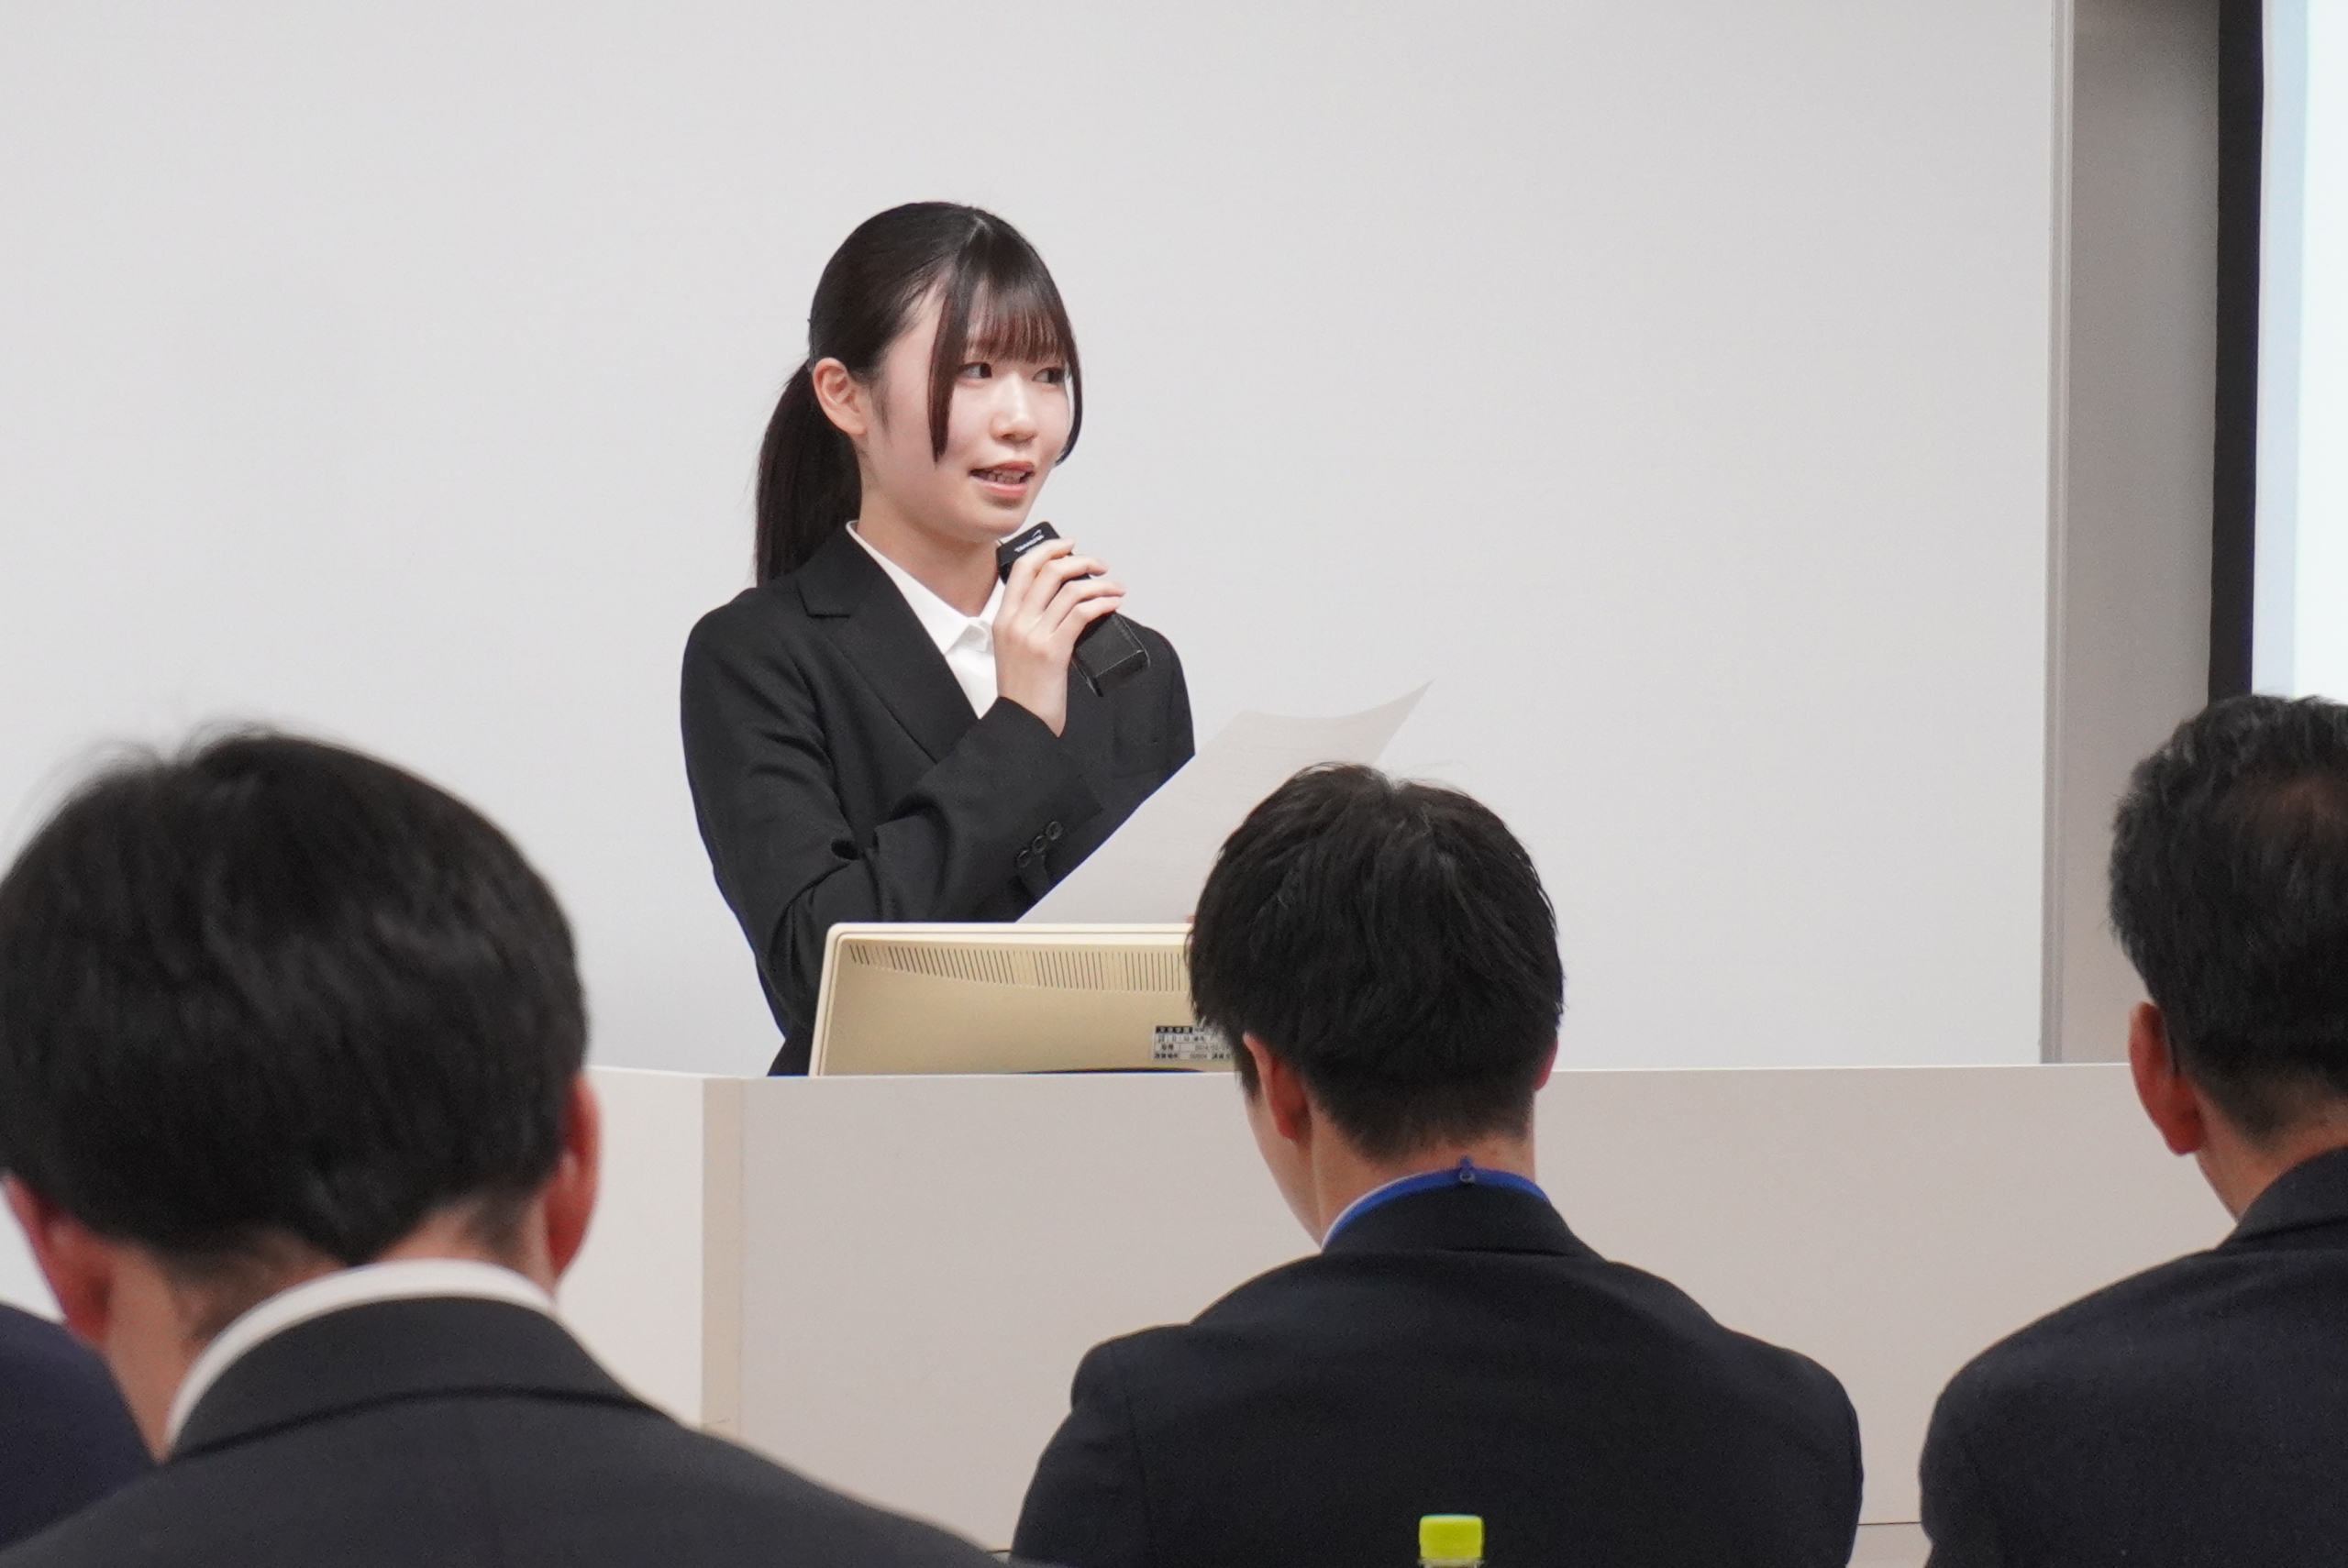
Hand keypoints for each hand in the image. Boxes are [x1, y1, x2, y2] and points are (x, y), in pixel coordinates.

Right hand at [993, 534, 1123, 736]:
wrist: (1022, 722)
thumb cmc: (1023, 691)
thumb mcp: (1015, 650)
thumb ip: (1030, 625)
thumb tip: (1064, 604)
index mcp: (1003, 618)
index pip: (1021, 568)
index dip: (1048, 550)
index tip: (1069, 547)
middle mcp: (1015, 622)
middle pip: (1048, 571)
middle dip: (1081, 561)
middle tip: (1099, 566)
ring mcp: (1033, 636)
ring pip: (1069, 590)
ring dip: (1099, 583)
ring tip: (1115, 588)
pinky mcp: (1053, 651)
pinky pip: (1081, 614)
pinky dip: (1101, 603)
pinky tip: (1112, 604)